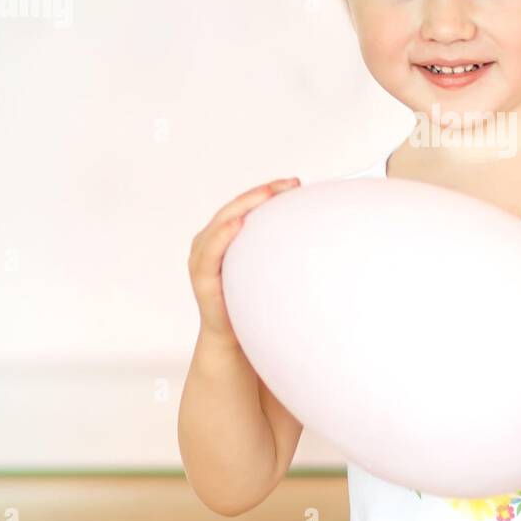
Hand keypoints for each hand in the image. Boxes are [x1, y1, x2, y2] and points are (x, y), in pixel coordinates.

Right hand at [188, 177, 300, 347]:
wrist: (231, 336)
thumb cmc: (249, 301)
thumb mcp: (267, 269)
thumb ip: (280, 250)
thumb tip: (320, 237)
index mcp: (226, 235)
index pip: (248, 205)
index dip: (270, 191)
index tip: (296, 184)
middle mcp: (211, 240)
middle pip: (237, 206)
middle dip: (263, 192)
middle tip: (289, 184)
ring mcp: (203, 254)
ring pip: (223, 220)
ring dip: (245, 204)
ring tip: (267, 193)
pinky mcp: (200, 273)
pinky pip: (211, 249)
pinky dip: (223, 233)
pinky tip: (238, 224)